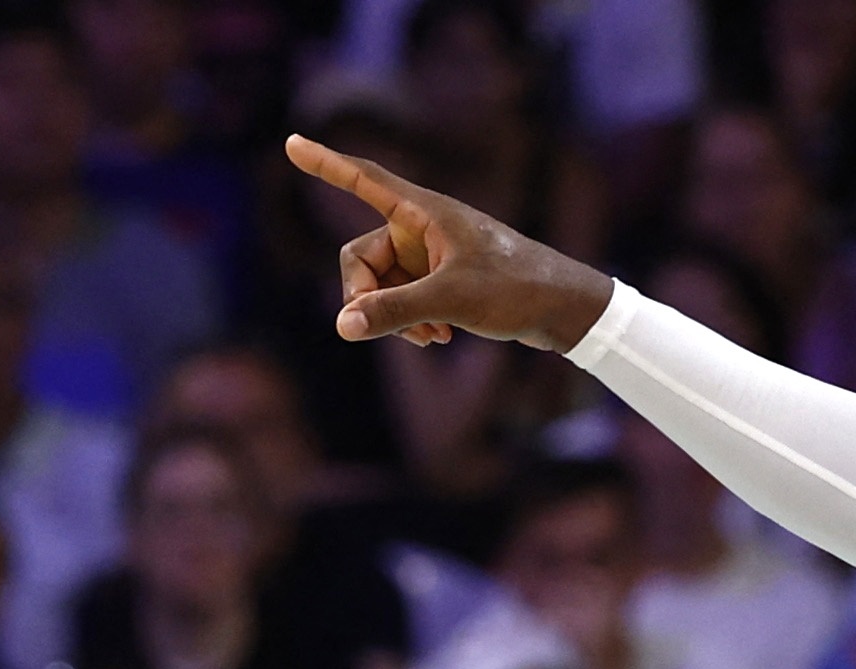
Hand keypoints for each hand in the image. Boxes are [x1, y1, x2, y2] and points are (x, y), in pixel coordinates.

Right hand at [284, 135, 613, 351]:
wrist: (564, 309)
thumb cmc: (514, 291)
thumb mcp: (449, 301)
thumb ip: (393, 311)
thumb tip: (342, 325)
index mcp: (424, 212)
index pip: (364, 180)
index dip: (326, 165)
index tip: (291, 144)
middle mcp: (424, 227)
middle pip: (361, 258)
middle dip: (367, 296)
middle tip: (380, 328)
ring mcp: (433, 254)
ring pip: (384, 285)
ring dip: (394, 314)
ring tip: (429, 338)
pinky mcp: (445, 279)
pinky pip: (406, 297)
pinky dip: (412, 319)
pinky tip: (438, 338)